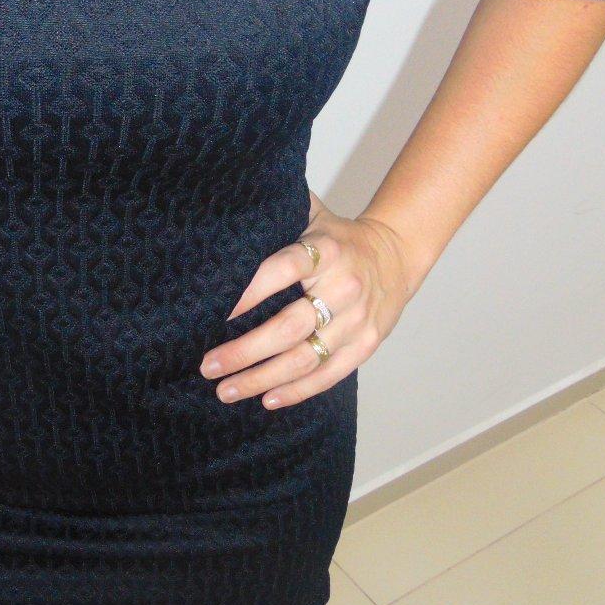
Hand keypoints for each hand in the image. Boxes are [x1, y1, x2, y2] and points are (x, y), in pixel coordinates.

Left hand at [198, 193, 414, 408]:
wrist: (396, 253)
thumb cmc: (338, 238)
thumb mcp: (312, 215)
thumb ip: (276, 212)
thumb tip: (227, 205)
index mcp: (326, 250)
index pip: (283, 269)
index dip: (250, 291)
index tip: (217, 312)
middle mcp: (343, 287)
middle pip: (289, 326)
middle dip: (244, 351)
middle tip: (207, 366)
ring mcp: (357, 320)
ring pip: (305, 358)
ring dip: (262, 379)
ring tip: (226, 390)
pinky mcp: (366, 344)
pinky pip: (330, 374)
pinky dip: (297, 391)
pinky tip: (266, 400)